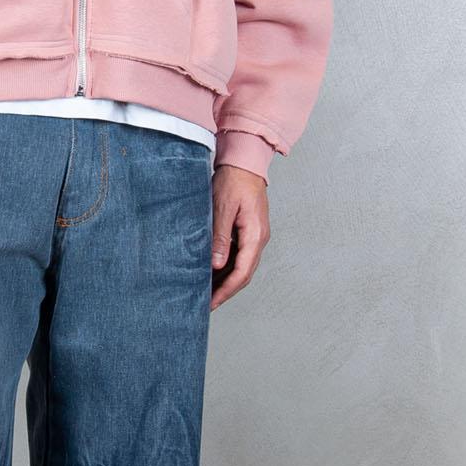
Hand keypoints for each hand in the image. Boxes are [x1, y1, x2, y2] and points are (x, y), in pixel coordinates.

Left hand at [210, 165, 269, 307]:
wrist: (245, 162)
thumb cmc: (234, 180)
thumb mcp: (223, 208)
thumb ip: (220, 237)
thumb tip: (216, 264)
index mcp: (255, 235)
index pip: (242, 273)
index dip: (226, 291)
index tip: (212, 303)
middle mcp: (259, 239)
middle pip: (244, 274)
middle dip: (226, 290)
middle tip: (207, 303)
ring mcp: (255, 236)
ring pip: (242, 266)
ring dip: (226, 280)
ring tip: (207, 291)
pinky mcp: (249, 231)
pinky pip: (240, 256)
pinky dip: (227, 267)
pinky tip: (212, 271)